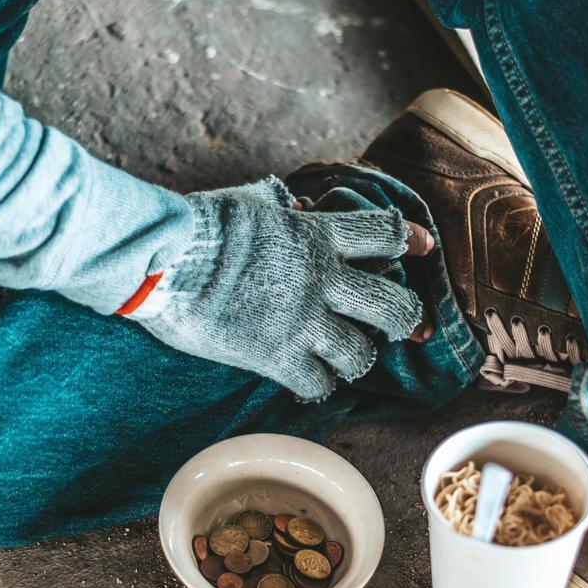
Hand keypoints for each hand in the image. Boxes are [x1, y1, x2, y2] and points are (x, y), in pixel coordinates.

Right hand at [129, 177, 432, 399]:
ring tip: (345, 355)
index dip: (411, 240)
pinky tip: (308, 379)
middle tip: (404, 325)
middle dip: (406, 318)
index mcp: (317, 235)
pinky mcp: (276, 357)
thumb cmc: (198, 226)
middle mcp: (321, 280)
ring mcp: (302, 322)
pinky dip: (318, 384)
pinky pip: (318, 384)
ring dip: (357, 356)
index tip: (424, 247)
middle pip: (393, 306)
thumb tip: (292, 207)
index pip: (385, 234)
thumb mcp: (250, 203)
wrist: (163, 260)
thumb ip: (282, 210)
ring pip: (361, 353)